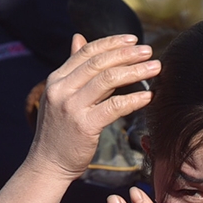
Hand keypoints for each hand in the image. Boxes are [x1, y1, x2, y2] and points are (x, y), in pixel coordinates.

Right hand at [0, 34, 159, 202]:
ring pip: (108, 80)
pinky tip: (148, 97)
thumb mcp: (60, 95)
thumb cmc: (59, 131)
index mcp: (57, 79)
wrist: (48, 164)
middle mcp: (62, 89)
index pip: (86, 52)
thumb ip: (73, 68)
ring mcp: (71, 107)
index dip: (111, 43)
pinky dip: (133, 100)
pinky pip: (114, 107)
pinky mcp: (84, 126)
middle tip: (149, 51)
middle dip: (127, 54)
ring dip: (135, 71)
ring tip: (155, 67)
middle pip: (100, 63)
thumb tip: (78, 37)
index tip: (133, 39)